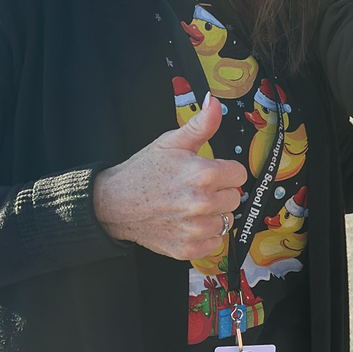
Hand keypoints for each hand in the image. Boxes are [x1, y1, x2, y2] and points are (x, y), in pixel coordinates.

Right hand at [92, 94, 248, 258]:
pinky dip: (204, 235)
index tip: (208, 173)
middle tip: (194, 190)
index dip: (224, 172)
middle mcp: (202, 203)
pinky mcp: (188, 248)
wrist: (113, 204)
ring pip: (226, 221)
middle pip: (235, 198)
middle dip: (219, 193)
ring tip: (189, 206)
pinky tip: (186, 223)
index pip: (239, 174)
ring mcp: (195, 229)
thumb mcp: (171, 142)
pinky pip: (215, 242)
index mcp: (203, 175)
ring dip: (212, 215)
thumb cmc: (143, 172)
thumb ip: (200, 125)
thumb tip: (215, 103)